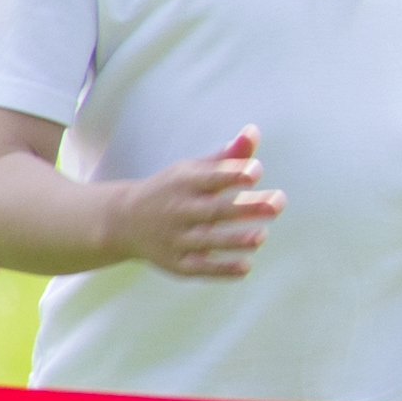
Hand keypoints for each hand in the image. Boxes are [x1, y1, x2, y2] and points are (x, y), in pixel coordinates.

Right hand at [104, 129, 282, 278]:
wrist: (123, 220)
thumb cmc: (173, 190)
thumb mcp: (194, 170)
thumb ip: (229, 157)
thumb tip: (254, 131)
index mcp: (184, 183)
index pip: (210, 178)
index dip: (233, 175)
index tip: (256, 172)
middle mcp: (178, 210)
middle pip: (214, 210)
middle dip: (246, 207)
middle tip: (278, 203)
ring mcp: (175, 239)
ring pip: (207, 241)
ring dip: (236, 240)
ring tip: (261, 236)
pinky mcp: (175, 263)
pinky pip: (200, 268)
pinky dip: (222, 270)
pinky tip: (246, 267)